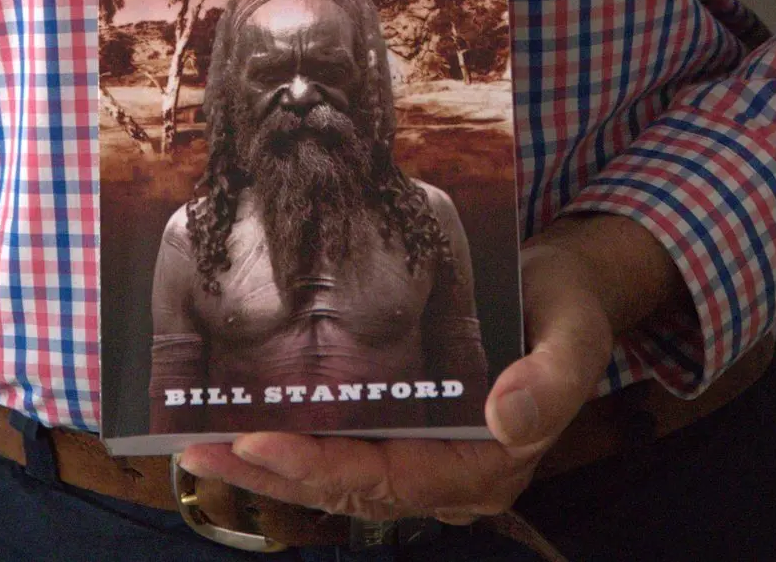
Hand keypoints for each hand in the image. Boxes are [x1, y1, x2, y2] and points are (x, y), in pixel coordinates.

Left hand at [176, 214, 690, 524]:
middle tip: (201, 448)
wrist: (566, 288)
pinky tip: (240, 424)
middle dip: (273, 473)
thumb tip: (504, 419)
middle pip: (349, 487)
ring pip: (337, 475)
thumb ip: (550, 382)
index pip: (391, 479)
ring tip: (198, 444)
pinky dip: (291, 440)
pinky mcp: (407, 430)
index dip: (323, 468)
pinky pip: (343, 447)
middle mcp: (449, 476)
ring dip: (268, 464)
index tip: (260, 443)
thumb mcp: (576, 336)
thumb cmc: (568, 309)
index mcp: (487, 466)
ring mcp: (425, 458)